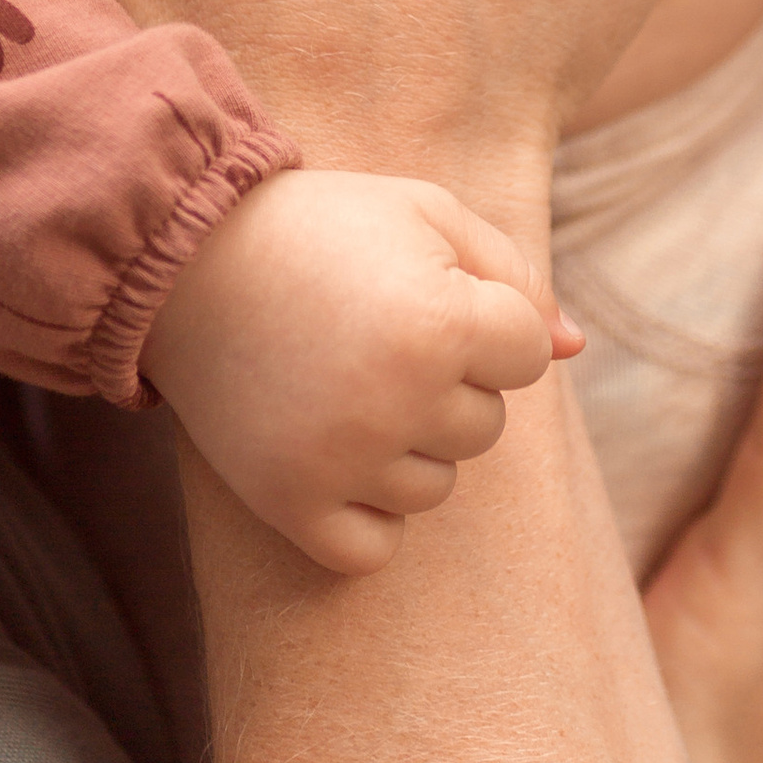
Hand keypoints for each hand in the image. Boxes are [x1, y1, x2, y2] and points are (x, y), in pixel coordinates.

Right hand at [139, 166, 576, 574]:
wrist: (185, 259)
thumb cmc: (323, 226)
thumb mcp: (425, 214)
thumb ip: (513, 274)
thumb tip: (576, 347)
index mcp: (438, 322)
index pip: (528, 355)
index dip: (483, 316)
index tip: (423, 289)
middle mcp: (396, 402)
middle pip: (486, 424)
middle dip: (447, 380)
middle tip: (372, 330)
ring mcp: (342, 463)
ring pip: (437, 487)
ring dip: (407, 443)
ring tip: (345, 380)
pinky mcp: (291, 506)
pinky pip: (374, 547)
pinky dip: (364, 511)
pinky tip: (333, 449)